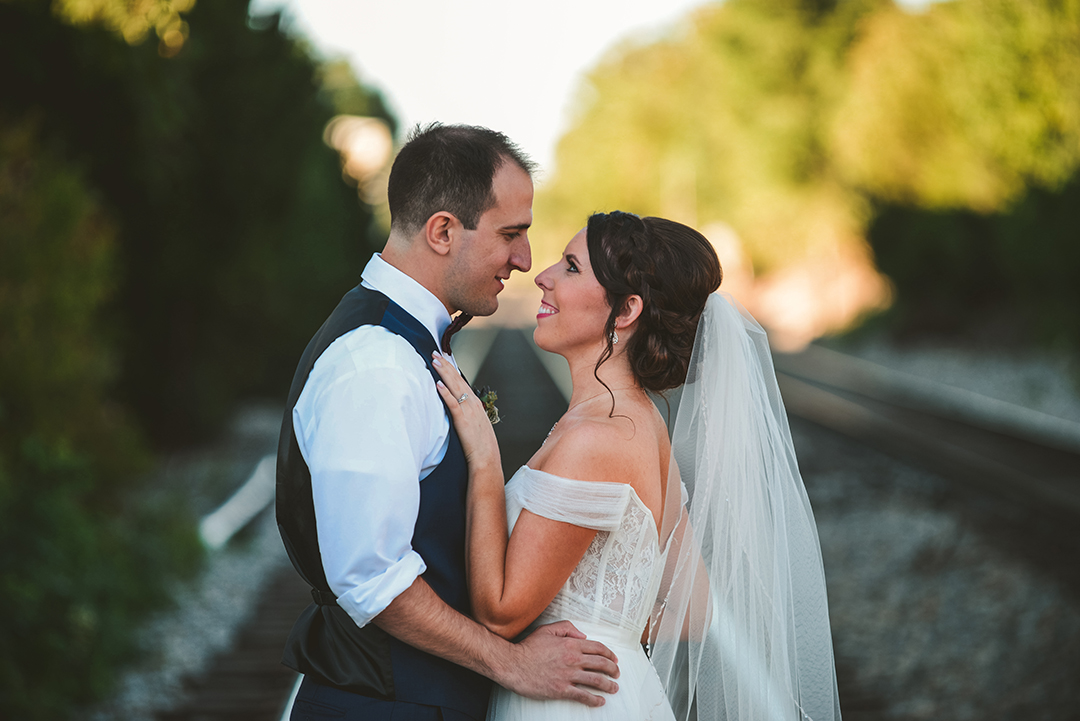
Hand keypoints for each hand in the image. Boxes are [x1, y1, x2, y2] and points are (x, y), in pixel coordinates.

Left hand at [431, 351, 500, 467]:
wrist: (487, 459)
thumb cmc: (481, 445)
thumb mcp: (475, 425)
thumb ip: (467, 414)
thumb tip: (457, 408)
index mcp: (476, 404)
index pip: (462, 381)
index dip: (452, 369)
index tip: (444, 358)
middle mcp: (473, 404)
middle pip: (457, 380)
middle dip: (446, 365)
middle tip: (436, 353)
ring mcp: (469, 411)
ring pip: (455, 387)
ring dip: (444, 373)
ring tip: (435, 362)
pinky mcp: (463, 420)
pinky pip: (453, 404)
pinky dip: (445, 393)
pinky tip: (438, 385)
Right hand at [497, 621, 619, 706]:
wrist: (513, 664)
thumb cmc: (528, 647)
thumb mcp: (547, 629)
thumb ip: (567, 627)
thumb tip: (582, 635)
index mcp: (570, 644)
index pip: (597, 648)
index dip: (609, 653)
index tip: (614, 658)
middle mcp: (573, 659)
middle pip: (601, 664)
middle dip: (613, 669)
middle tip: (617, 673)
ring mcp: (568, 675)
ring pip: (596, 680)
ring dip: (609, 685)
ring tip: (614, 688)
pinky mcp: (561, 690)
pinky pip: (583, 696)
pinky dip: (594, 699)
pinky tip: (600, 701)